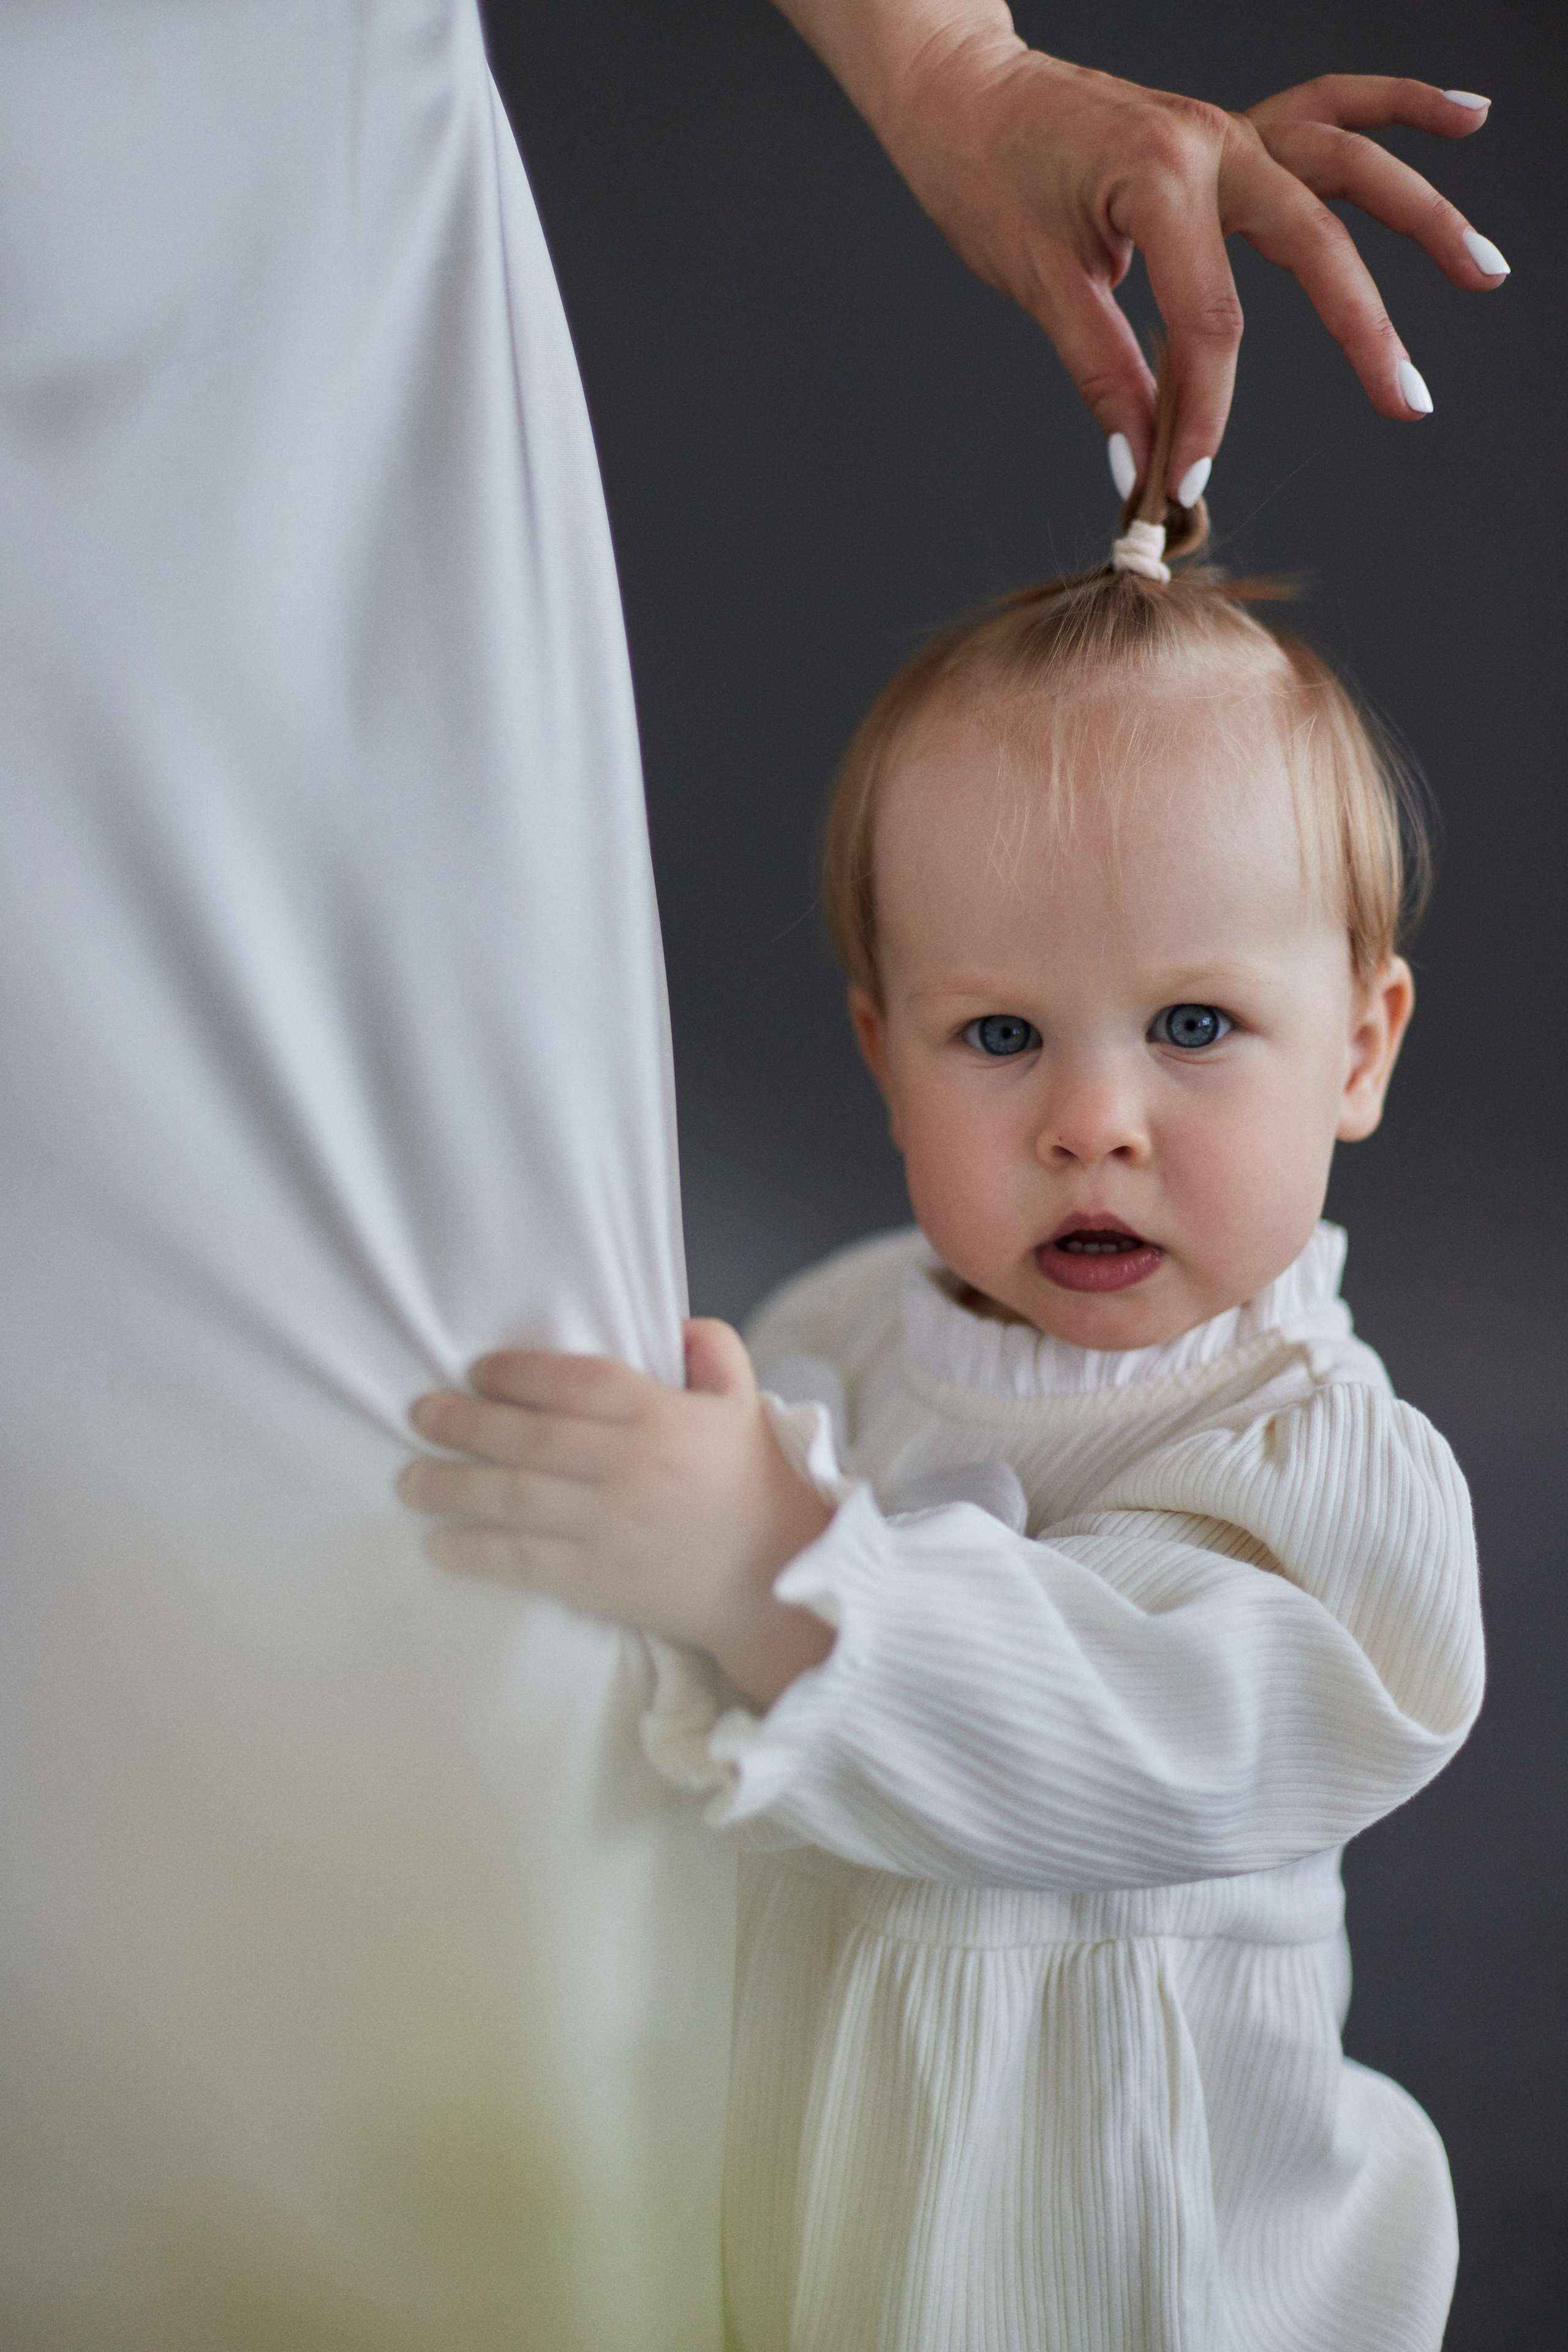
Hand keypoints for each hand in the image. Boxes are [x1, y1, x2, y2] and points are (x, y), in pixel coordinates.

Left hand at [398, 1320, 834, 1706]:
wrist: (778, 1582)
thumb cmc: (756, 1489)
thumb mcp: (746, 1405)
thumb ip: (714, 1351)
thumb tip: (672, 1321)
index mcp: (662, 1416)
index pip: (574, 1382)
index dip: (517, 1373)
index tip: (476, 1371)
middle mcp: (630, 1466)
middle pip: (528, 1437)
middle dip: (463, 1424)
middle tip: (420, 1415)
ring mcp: (611, 1525)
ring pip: (513, 1497)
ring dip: (451, 1486)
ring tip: (410, 1480)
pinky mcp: (600, 1579)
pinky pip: (523, 1560)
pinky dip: (476, 1551)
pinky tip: (440, 1543)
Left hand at [883, 49, 1504, 492]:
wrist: (962, 97)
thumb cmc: (986, 178)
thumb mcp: (1037, 281)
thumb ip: (1101, 369)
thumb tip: (1139, 458)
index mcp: (1159, 180)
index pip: (1208, 322)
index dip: (1203, 412)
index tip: (1186, 481)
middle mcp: (1211, 144)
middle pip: (1312, 245)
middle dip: (1364, 331)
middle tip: (1407, 402)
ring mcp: (1229, 130)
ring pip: (1347, 167)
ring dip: (1423, 213)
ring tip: (1484, 270)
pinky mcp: (1230, 130)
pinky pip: (1331, 107)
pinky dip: (1400, 106)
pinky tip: (1467, 118)